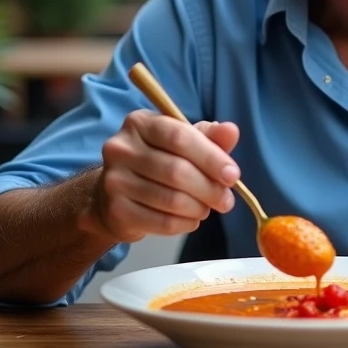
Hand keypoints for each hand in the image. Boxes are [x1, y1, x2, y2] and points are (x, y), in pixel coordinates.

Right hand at [80, 112, 240, 242]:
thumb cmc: (156, 162)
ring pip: (171, 199)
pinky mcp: (116, 210)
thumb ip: (209, 137)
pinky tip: (191, 219)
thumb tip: (231, 131)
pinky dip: (185, 223)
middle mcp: (121, 148)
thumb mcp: (183, 144)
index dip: (211, 157)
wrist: (114, 195)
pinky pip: (162, 222)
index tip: (233, 175)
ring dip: (199, 207)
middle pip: (176, 170)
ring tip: (207, 208)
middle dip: (209, 188)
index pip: (180, 137)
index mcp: (139, 123)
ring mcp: (114, 180)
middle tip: (226, 200)